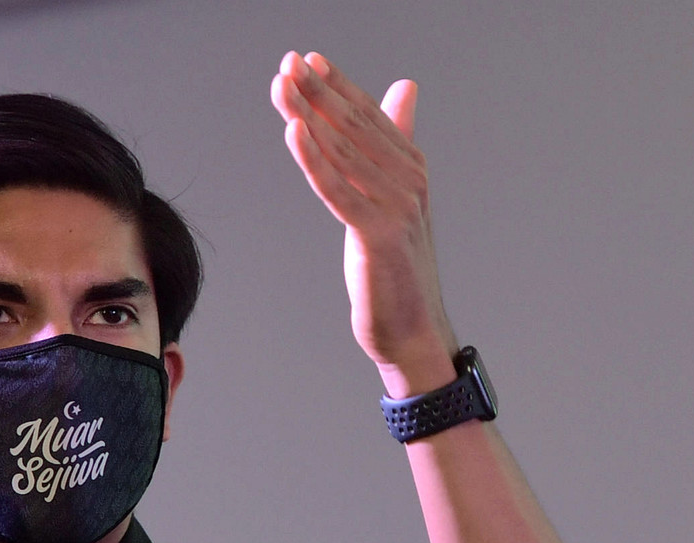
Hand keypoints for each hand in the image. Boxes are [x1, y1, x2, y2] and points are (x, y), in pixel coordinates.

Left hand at [270, 51, 457, 395]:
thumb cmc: (395, 271)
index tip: (308, 59)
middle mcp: (408, 182)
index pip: (369, 116)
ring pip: (343, 152)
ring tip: (282, 87)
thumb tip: (404, 88)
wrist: (411, 332)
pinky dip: (315, 159)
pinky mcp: (378, 234)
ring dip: (309, 116)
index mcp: (411, 170)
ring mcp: (397, 207)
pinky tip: (294, 133)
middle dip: (317, 93)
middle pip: (354, 127)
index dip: (338, 85)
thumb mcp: (391, 201)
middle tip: (287, 64)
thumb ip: (393, 146)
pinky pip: (339, 189)